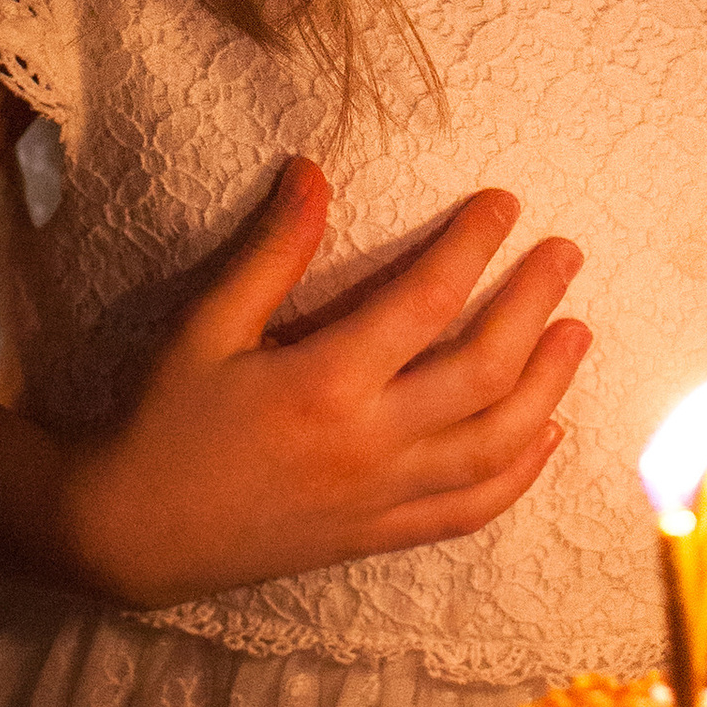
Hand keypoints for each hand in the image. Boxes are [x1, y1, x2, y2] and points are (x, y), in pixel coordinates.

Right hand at [58, 160, 590, 603]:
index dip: (474, 244)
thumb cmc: (164, 421)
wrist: (130, 536)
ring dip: (548, 385)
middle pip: (484, 370)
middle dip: (535, 304)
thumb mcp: (204, 328)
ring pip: (494, 444)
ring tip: (577, 332)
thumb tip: (312, 169)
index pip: (426, 301)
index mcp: (323, 383)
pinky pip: (469, 510)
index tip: (506, 202)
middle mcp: (367, 444)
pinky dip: (518, 474)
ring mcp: (380, 497)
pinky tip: (546, 434)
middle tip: (567, 253)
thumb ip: (269, 252)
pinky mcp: (379, 534)